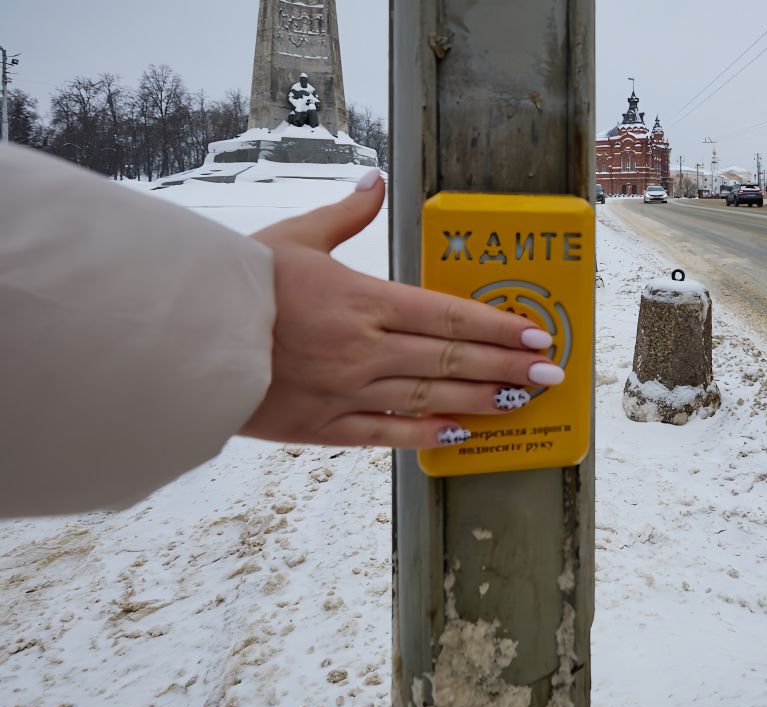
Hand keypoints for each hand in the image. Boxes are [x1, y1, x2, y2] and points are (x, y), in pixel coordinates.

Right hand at [241, 170, 561, 448]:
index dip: (498, 328)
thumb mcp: (295, 236)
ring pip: (432, 400)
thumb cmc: (241, 282)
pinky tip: (462, 435)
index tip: (535, 333)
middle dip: (509, 367)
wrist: (186, 333)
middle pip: (453, 361)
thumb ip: (345, 217)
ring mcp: (349, 391)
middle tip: (552, 374)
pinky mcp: (325, 426)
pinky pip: (388, 434)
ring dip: (483, 401)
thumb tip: (375, 183)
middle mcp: (368, 348)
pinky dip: (427, 435)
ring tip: (523, 402)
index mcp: (365, 300)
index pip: (449, 316)